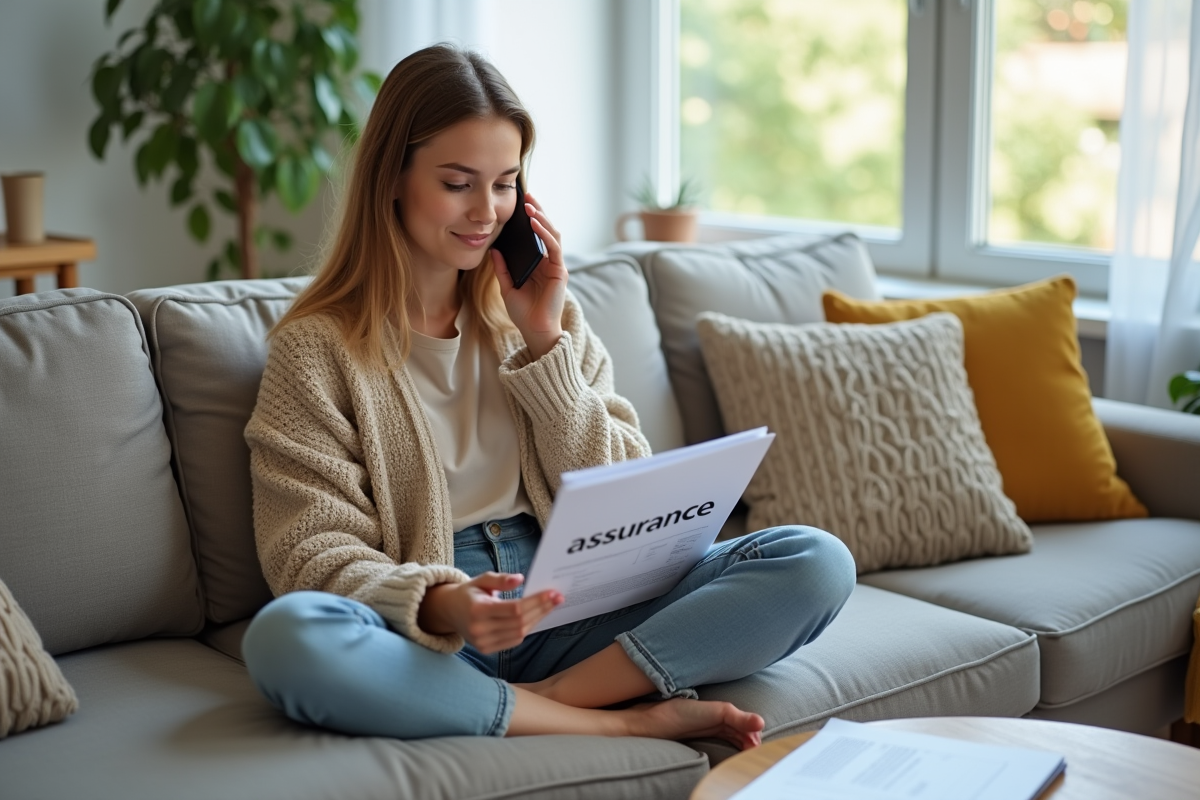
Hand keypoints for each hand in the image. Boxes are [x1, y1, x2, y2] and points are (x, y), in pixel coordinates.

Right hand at [418, 572, 563, 653]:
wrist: (449, 612)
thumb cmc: (469, 593)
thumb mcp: (481, 579)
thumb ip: (501, 579)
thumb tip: (520, 579)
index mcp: (477, 610)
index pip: (514, 608)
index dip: (536, 602)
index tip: (552, 593)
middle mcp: (479, 629)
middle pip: (520, 622)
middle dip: (541, 609)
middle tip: (558, 598)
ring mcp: (482, 643)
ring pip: (519, 633)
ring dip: (537, 619)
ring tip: (550, 606)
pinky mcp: (486, 650)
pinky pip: (513, 641)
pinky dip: (527, 629)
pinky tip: (536, 617)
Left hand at [490, 192, 567, 359]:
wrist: (534, 330)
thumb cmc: (523, 312)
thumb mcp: (507, 286)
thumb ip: (502, 268)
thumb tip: (493, 249)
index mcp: (538, 263)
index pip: (536, 235)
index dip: (530, 218)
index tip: (520, 203)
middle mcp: (549, 262)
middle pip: (546, 230)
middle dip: (538, 211)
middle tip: (527, 194)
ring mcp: (556, 265)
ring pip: (552, 234)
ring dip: (542, 218)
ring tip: (531, 205)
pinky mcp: (560, 271)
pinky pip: (554, 247)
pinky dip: (545, 233)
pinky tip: (535, 223)